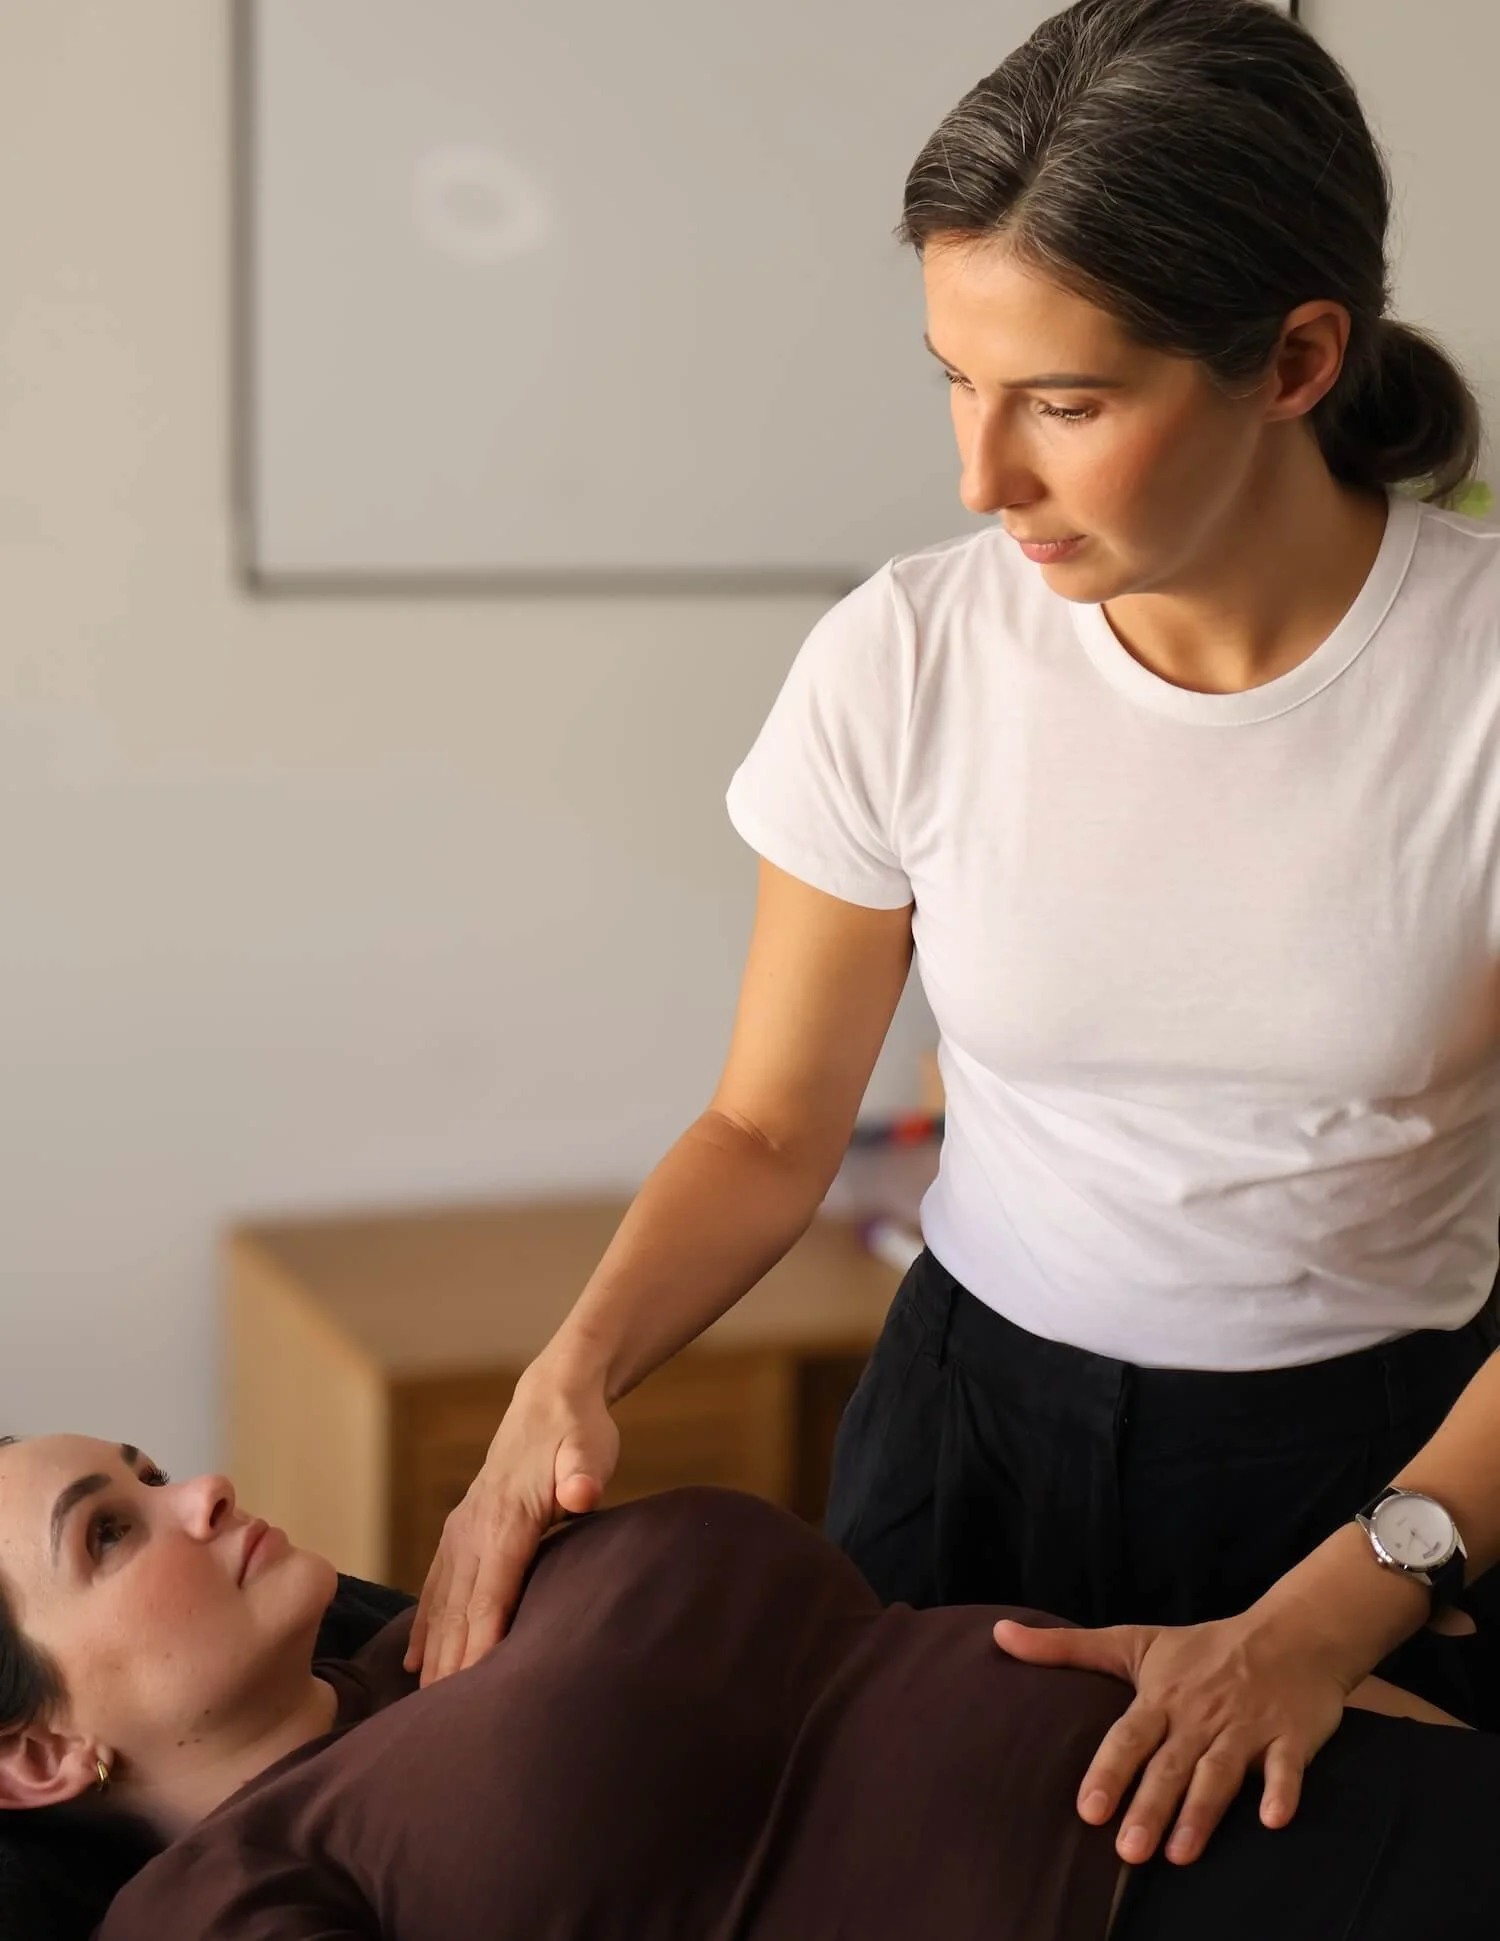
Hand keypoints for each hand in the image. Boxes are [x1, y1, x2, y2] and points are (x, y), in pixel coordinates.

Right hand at [403, 1366, 619, 1687]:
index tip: (470, 1692)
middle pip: (460, 1609)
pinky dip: (424, 1623)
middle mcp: (475, 1528)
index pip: (491, 1594)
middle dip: (449, 1665)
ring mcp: (464, 1528)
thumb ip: (584, 1470)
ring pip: (443, 1602)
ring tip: (423, 1706)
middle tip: (441, 1723)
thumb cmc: (579, 1428)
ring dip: (433, 1653)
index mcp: (506, 1519)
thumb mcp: (591, 1445)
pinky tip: (414, 1659)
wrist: (553, 1397)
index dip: (480, 1644)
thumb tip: (582, 1492)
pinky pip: (437, 1584)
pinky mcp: (464, 1529)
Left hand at [992, 1610, 1350, 1865]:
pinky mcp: (1289, 1738)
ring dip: (1202, 1811)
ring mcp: (1246, 1727)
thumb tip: (999, 1635)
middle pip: (1171, 1764)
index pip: (1129, 1736)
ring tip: (1181, 1853)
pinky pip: (1286, 1768)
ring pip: (1220, 1772)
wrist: (1290, 1634)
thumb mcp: (1133, 1641)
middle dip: (1150, 1807)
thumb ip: (1066, 1648)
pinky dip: (1281, 1792)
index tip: (1088, 1811)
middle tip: (1127, 1852)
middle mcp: (1200, 1715)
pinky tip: (1272, 1820)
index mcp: (1162, 1697)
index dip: (1109, 1771)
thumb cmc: (1203, 1649)